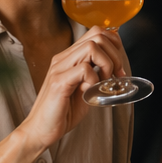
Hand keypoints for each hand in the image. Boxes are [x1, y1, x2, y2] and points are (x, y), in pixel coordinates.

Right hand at [17, 28, 127, 150]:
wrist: (41, 129)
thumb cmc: (64, 111)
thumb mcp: (86, 88)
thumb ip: (97, 75)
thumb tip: (117, 67)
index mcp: (69, 57)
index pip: (96, 32)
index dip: (115, 45)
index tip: (119, 67)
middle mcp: (63, 58)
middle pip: (97, 35)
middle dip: (115, 54)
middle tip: (116, 75)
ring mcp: (59, 68)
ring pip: (92, 47)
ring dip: (107, 64)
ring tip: (103, 83)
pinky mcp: (58, 82)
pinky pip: (84, 69)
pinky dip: (95, 80)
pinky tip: (90, 92)